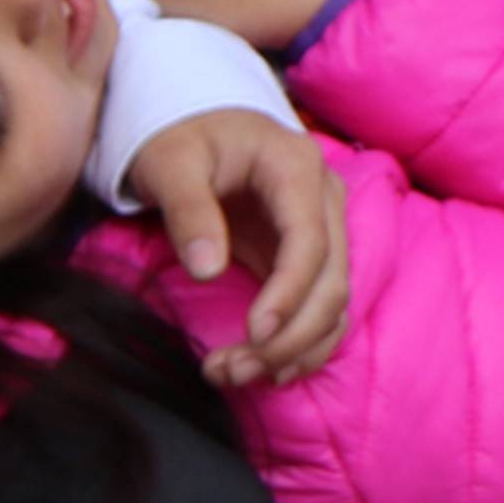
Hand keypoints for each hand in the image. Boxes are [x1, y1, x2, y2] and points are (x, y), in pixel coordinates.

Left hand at [128, 110, 349, 383]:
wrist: (195, 127)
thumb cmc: (182, 138)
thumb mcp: (171, 163)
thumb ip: (187, 210)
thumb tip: (206, 269)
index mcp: (295, 167)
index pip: (310, 243)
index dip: (288, 295)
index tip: (254, 335)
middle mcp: (324, 200)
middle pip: (331, 285)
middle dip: (288, 339)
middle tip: (232, 370)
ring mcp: (325, 232)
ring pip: (332, 308)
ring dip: (293, 353)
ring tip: (233, 374)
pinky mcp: (312, 261)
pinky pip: (322, 314)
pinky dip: (299, 348)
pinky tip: (265, 370)